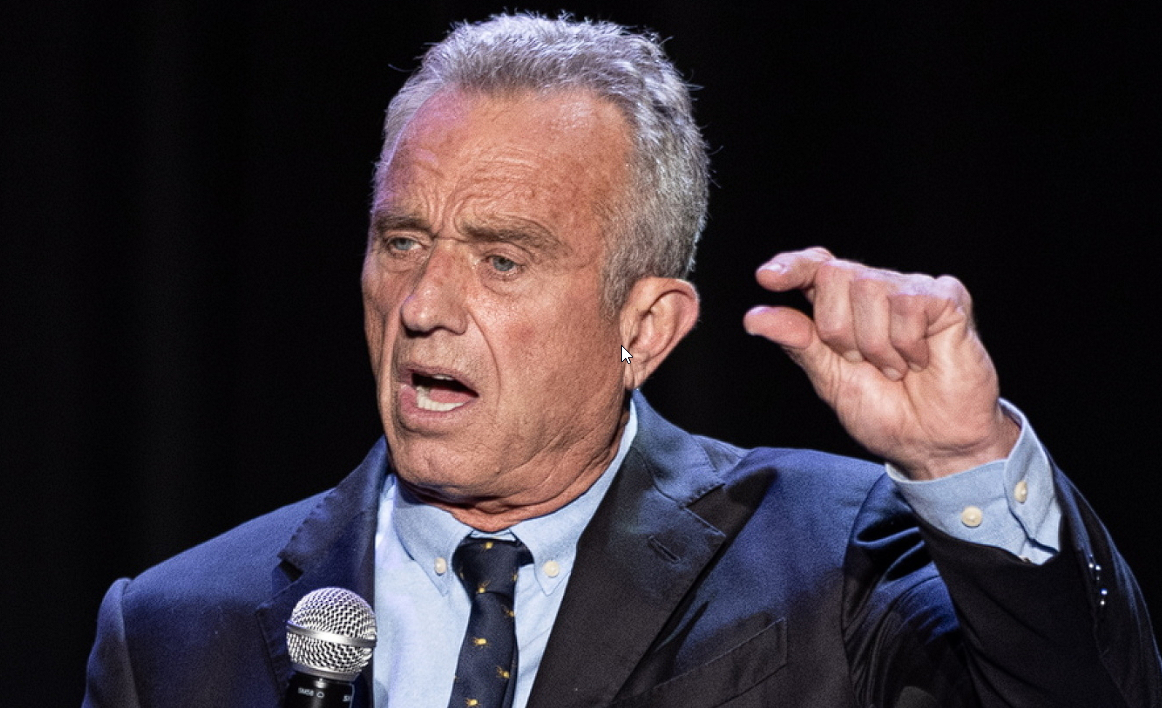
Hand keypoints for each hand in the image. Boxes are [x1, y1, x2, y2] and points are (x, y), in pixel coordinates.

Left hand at [743, 247, 1018, 479]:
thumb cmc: (885, 411)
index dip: (792, 266)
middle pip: (835, 275)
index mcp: (843, 306)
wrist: (932, 444)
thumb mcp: (830, 378)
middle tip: (861, 362)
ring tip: (894, 368)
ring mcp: (912, 290)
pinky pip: (909, 303)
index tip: (766, 278)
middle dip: (838, 329)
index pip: (814, 266)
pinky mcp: (947, 298)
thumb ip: (798, 342)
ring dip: (876, 345)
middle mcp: (875, 289)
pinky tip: (920, 361)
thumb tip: (755, 316)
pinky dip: (907, 343)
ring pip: (870, 288)